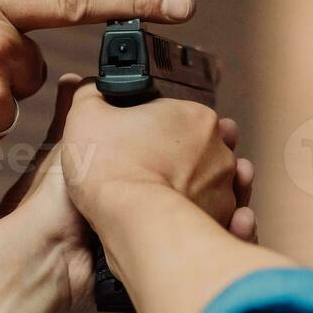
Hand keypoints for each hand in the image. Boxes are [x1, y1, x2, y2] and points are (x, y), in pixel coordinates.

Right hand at [0, 77, 256, 312]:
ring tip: (177, 196)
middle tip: (160, 169)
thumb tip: (93, 89)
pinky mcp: (224, 223)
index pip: (183, 118)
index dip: (162, 130)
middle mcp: (221, 151)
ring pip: (219, 186)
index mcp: (196, 118)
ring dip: (204, 189)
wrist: (133, 222)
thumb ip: (91, 96)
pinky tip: (195, 220)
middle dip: (188, 159)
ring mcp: (227, 190)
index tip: (144, 143)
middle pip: (206, 150)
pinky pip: (227, 221)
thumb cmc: (112, 166)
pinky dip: (217, 222)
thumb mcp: (86, 117)